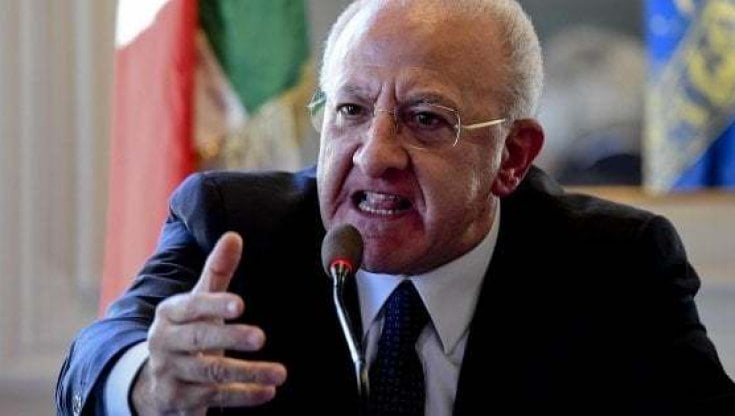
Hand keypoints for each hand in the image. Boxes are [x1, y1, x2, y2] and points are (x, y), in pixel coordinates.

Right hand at [132, 232, 286, 414]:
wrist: (155, 382)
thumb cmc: (187, 330)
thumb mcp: (198, 300)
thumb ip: (217, 270)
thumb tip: (234, 236)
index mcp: (169, 313)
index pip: (192, 306)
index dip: (215, 304)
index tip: (240, 304)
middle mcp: (165, 343)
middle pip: (199, 339)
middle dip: (230, 338)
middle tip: (261, 337)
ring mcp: (171, 373)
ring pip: (211, 373)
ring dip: (247, 373)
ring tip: (279, 373)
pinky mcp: (180, 400)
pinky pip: (215, 397)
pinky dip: (243, 395)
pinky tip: (268, 391)